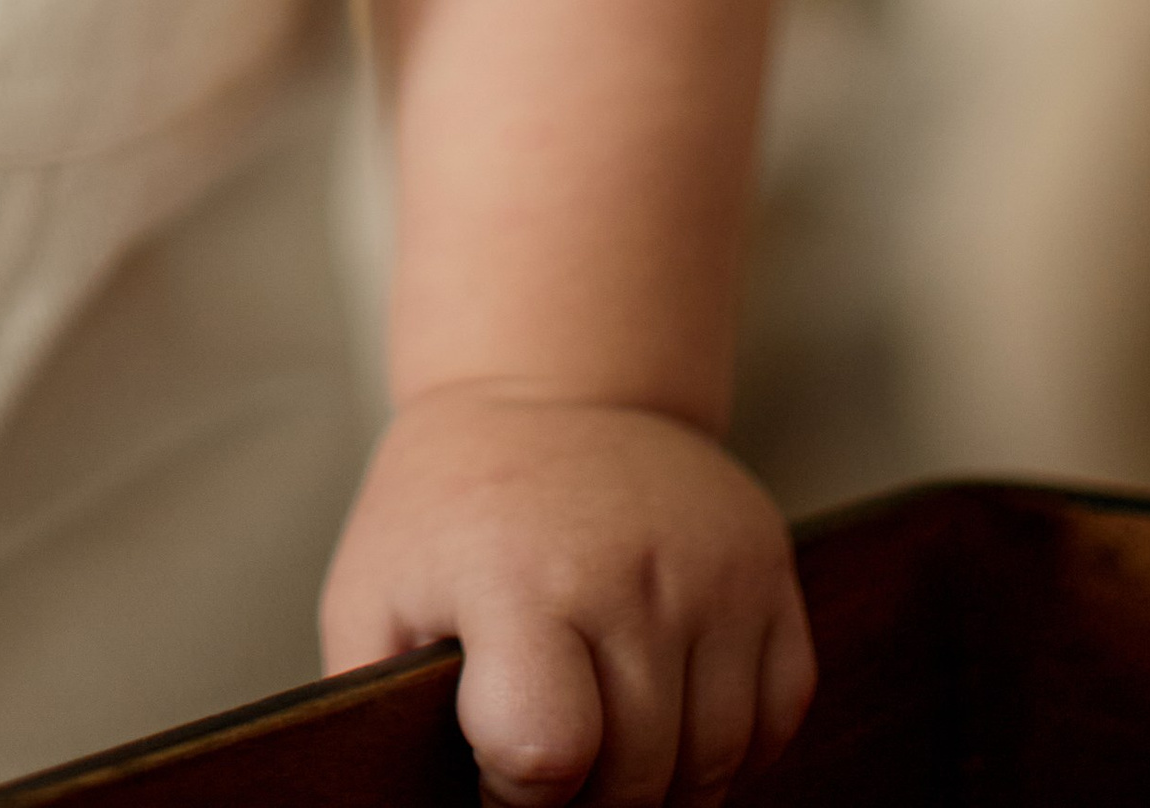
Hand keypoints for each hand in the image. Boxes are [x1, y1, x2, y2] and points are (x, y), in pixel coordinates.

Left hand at [319, 386, 813, 807]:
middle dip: (589, 800)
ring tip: (608, 742)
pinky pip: (777, 716)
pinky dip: (731, 743)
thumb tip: (388, 793)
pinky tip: (673, 709)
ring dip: (662, 783)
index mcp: (518, 574)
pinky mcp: (767, 568)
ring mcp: (712, 567)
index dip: (514, 789)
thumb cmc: (453, 502)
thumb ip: (372, 702)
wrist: (556, 384)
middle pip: (637, 774)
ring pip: (714, 760)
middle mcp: (630, 569)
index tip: (493, 757)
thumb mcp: (373, 588)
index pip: (546, 751)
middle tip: (551, 763)